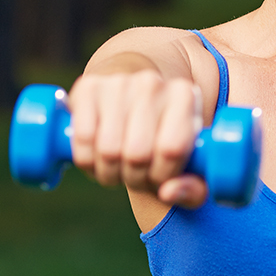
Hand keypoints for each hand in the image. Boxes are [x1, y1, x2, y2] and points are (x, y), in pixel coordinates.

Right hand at [67, 69, 208, 207]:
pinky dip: (87, 160)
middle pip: (137, 153)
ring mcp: (118, 82)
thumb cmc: (165, 137)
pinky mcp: (88, 86)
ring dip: (109, 172)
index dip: (161, 175)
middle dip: (134, 177)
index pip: (171, 149)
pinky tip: (97, 156)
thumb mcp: (190, 163)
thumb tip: (167, 193)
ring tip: (118, 166)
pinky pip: (82, 139)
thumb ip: (193, 189)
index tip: (159, 175)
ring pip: (107, 150)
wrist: (134, 95)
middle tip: (136, 173)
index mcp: (185, 96)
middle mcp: (152, 83)